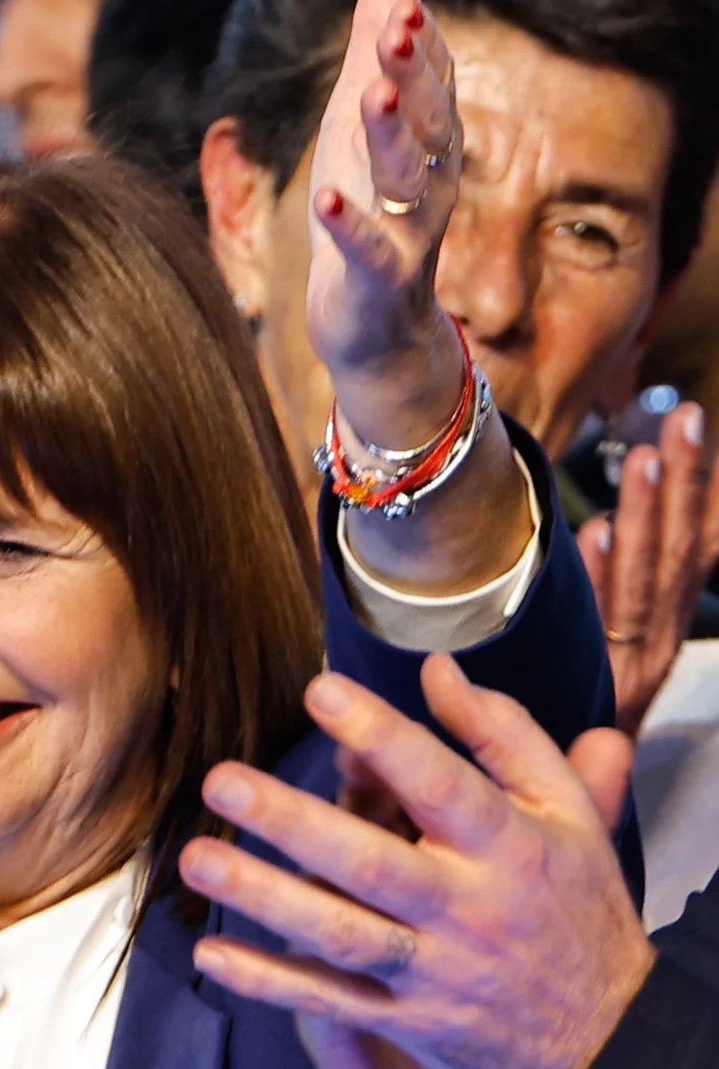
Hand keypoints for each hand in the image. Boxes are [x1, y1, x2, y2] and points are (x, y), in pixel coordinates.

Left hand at [178, 656, 653, 1068]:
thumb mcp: (567, 813)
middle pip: (374, 864)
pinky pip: (333, 1003)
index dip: (384, 738)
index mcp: (507, 846)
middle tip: (222, 782)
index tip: (321, 691)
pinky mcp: (410, 1020)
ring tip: (197, 862)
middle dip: (296, 824)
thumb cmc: (575, 904)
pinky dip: (271, 983)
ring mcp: (435, 970)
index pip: (443, 785)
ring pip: (343, 934)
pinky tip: (212, 954)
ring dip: (266, 900)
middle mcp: (468, 908)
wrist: (620, 1034)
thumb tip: (437, 669)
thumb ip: (503, 735)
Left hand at [307, 0, 464, 450]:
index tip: (405, 2)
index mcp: (429, 147)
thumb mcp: (356, 135)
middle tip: (397, 31)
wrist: (374, 330)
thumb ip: (369, 64)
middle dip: (415, 76)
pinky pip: (368, 250)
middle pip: (430, 123)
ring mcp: (408, 235)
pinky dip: (349, 224)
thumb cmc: (363, 216)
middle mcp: (430, 185)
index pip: (435, 85)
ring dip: (391, 137)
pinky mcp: (379, 281)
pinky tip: (327, 198)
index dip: (423, 44)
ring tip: (373, 95)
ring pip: (407, 180)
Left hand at [578, 402, 718, 734]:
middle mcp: (655, 647)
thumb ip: (603, 592)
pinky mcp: (603, 692)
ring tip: (644, 458)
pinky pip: (603, 628)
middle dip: (684, 484)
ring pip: (647, 582)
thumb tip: (599, 529)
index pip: (689, 551)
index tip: (690, 435)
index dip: (696, 494)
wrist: (565, 814)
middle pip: (678, 554)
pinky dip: (604, 580)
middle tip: (682, 419)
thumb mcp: (597, 648)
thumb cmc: (571, 723)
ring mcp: (632, 669)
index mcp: (660, 633)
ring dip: (649, 516)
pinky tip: (600, 537)